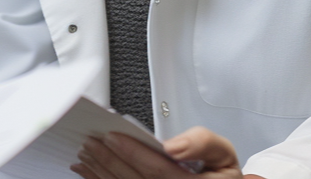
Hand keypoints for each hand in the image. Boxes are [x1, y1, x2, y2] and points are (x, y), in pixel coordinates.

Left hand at [72, 127, 252, 178]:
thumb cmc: (219, 177)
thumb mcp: (224, 154)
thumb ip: (203, 144)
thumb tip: (173, 146)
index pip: (157, 170)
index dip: (133, 153)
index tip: (113, 136)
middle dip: (109, 160)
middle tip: (92, 141)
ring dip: (100, 171)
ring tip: (87, 153)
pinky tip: (89, 171)